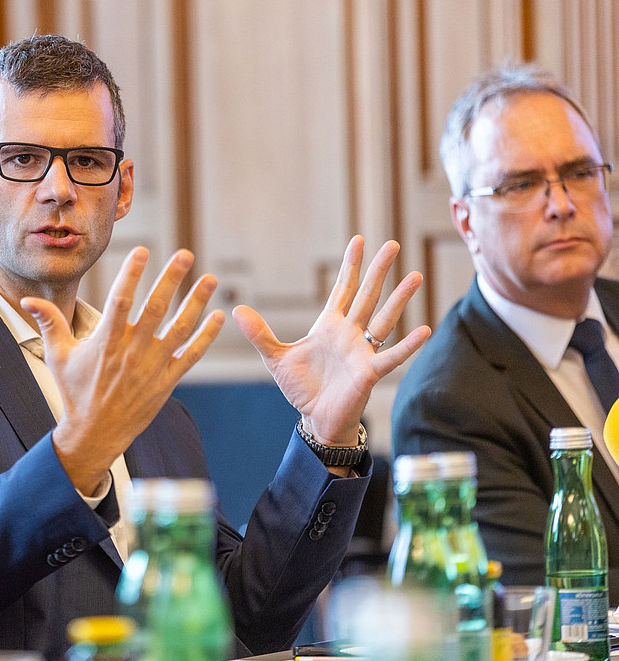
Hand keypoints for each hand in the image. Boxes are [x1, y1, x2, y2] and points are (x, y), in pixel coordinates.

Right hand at [21, 247, 224, 494]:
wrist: (94, 433)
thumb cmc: (75, 392)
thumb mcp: (58, 356)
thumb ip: (49, 323)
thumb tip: (27, 298)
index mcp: (106, 341)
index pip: (120, 299)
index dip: (132, 273)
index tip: (143, 250)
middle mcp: (132, 351)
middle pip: (155, 308)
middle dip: (171, 279)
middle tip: (186, 254)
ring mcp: (152, 366)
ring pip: (180, 329)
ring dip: (196, 302)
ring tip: (210, 279)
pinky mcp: (167, 382)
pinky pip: (192, 356)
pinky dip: (206, 337)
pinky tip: (218, 316)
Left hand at [233, 236, 429, 445]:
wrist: (316, 419)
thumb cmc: (302, 388)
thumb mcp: (276, 357)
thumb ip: (260, 333)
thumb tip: (236, 310)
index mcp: (329, 326)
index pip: (343, 289)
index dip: (350, 266)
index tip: (358, 241)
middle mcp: (350, 334)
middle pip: (366, 295)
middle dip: (378, 270)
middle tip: (392, 244)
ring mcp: (362, 351)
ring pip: (383, 319)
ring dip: (399, 299)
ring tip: (415, 276)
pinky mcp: (369, 373)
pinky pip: (391, 357)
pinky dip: (407, 345)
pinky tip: (424, 330)